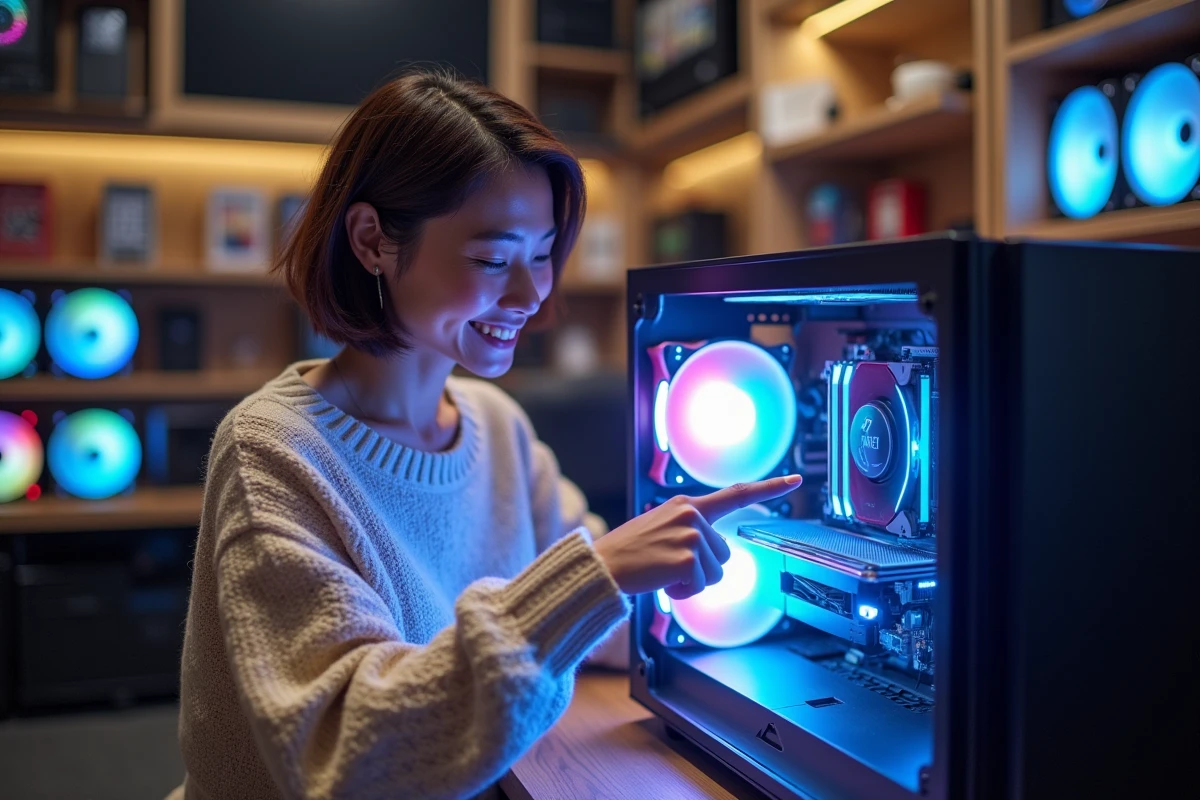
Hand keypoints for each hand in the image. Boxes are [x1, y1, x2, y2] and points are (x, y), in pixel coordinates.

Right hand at [593, 475, 801, 599]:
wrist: (601, 566)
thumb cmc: (628, 553)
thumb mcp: (659, 528)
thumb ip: (688, 530)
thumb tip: (713, 552)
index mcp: (686, 505)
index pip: (735, 494)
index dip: (769, 488)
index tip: (796, 481)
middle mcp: (692, 514)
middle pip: (724, 554)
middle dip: (702, 569)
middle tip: (668, 567)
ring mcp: (691, 535)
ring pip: (716, 573)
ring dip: (692, 582)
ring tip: (663, 574)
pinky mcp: (688, 558)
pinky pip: (702, 586)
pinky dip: (684, 593)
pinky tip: (663, 583)